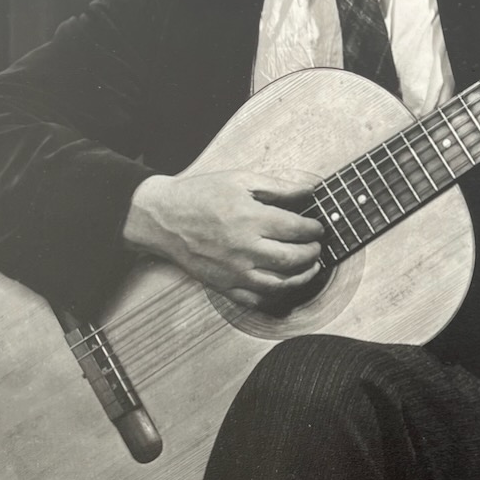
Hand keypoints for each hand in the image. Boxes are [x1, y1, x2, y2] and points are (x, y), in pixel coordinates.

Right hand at [122, 168, 324, 308]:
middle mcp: (244, 248)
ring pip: (280, 284)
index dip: (314, 229)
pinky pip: (257, 300)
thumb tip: (309, 191)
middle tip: (317, 247)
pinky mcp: (223, 287)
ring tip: (311, 268)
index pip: (296, 229)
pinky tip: (286, 286)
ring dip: (303, 278)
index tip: (318, 228)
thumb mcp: (239, 179)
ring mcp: (234, 272)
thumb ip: (277, 186)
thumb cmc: (200, 195)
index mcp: (250, 218)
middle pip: (294, 259)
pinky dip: (277, 297)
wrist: (162, 218)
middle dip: (313, 253)